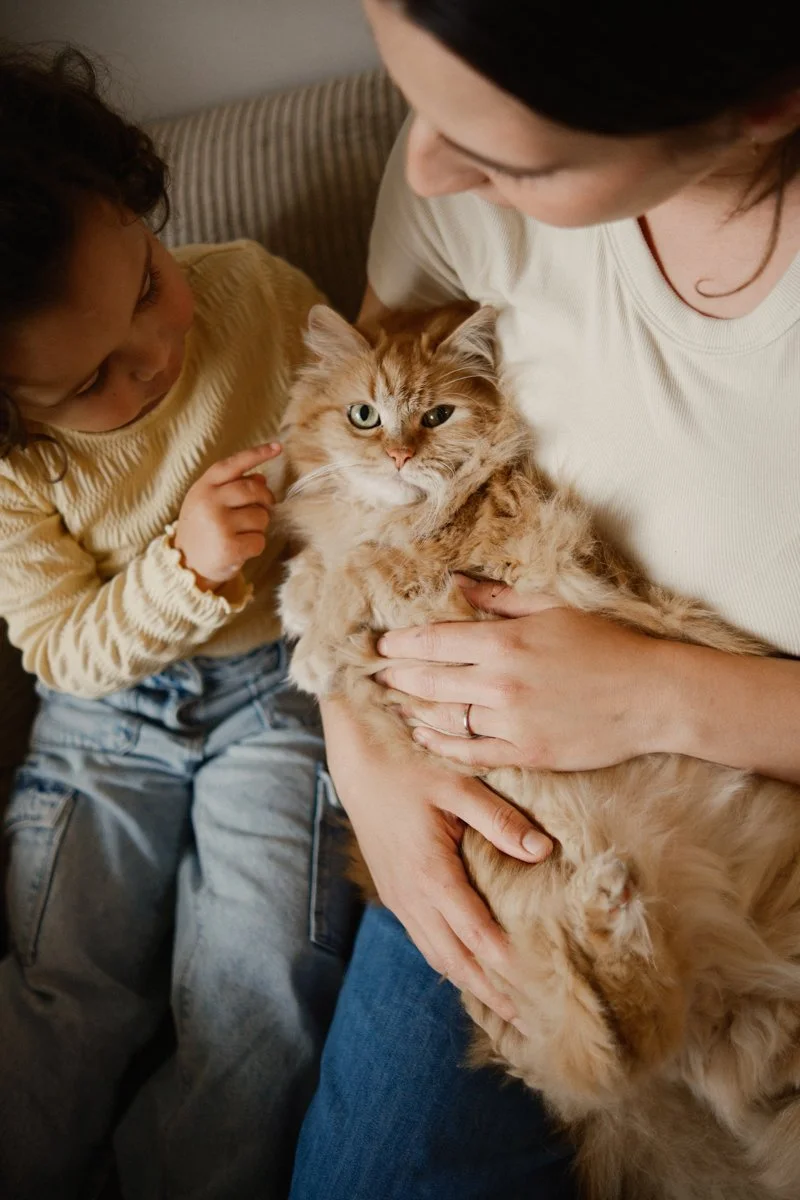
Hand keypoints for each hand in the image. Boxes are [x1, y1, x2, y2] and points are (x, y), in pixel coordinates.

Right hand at [174, 444, 279, 590]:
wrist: (185, 565)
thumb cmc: (202, 529)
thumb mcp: (208, 502)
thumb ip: (232, 487)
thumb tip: (261, 477)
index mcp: (204, 487)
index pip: (233, 464)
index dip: (257, 454)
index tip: (277, 448)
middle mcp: (210, 502)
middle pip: (255, 490)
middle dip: (265, 500)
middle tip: (264, 509)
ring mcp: (219, 524)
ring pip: (261, 517)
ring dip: (259, 526)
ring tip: (242, 533)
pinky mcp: (229, 546)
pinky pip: (260, 540)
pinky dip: (256, 545)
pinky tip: (241, 549)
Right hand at [320, 697, 552, 1019]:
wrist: (358, 766)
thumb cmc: (409, 769)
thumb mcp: (457, 786)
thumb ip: (501, 820)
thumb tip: (544, 851)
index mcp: (431, 875)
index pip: (477, 936)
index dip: (510, 968)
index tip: (543, 993)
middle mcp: (412, 897)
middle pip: (457, 961)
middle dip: (494, 994)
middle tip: (534, 1024)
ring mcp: (400, 900)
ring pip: (438, 957)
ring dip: (472, 984)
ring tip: (509, 1011)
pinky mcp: (395, 895)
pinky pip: (425, 941)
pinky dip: (451, 963)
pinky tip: (472, 971)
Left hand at [375, 577, 667, 770]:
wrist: (651, 695)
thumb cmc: (607, 645)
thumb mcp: (553, 608)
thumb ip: (501, 600)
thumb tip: (459, 585)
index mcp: (505, 640)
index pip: (434, 640)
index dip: (400, 644)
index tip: (380, 645)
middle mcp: (500, 681)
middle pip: (428, 680)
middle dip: (396, 676)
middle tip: (376, 674)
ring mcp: (511, 721)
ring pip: (444, 717)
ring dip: (412, 710)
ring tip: (392, 703)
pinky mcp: (526, 753)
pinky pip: (470, 752)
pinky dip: (440, 744)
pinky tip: (422, 736)